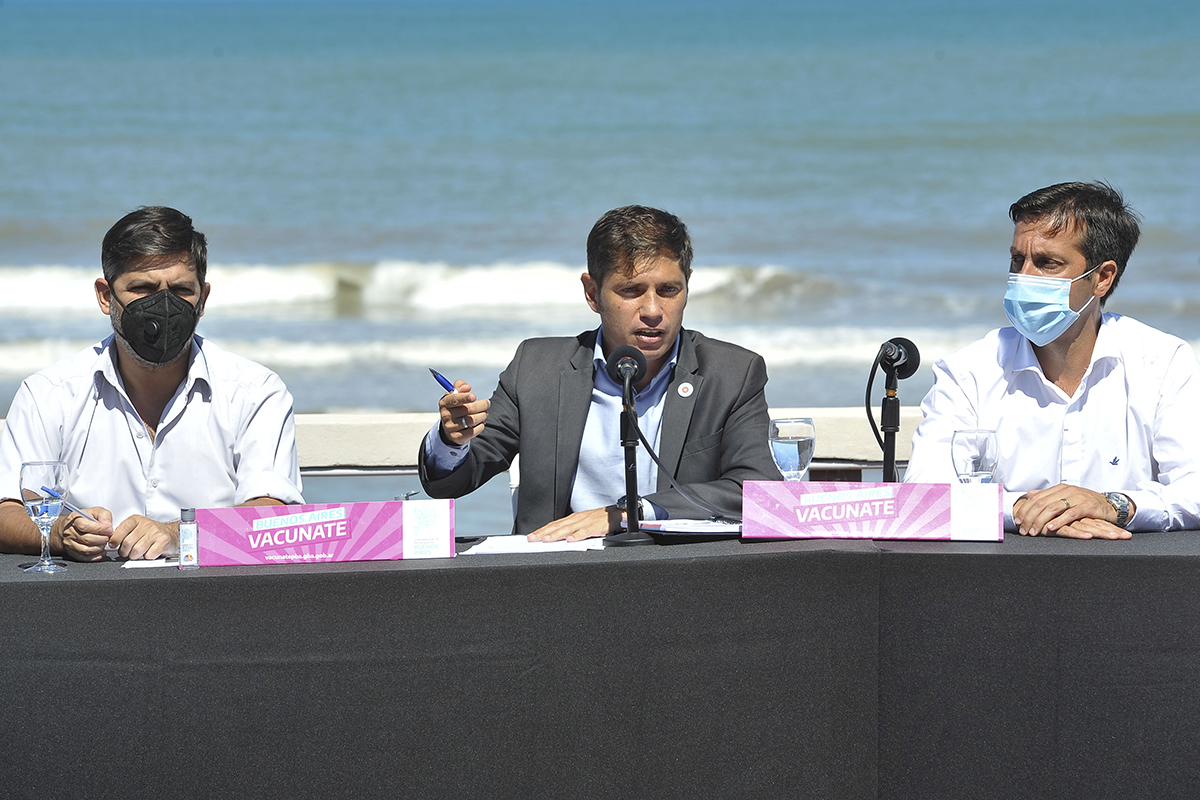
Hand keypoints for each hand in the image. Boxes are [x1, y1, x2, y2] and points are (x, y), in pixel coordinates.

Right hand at [55, 507, 113, 561]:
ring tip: (104, 543)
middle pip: (87, 539)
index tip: (109, 529)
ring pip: (85, 550)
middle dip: (102, 539)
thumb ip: (104, 516)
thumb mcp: (96, 511)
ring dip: (99, 548)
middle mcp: (70, 532)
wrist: (72, 526)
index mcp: (75, 519)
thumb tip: (108, 525)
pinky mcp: (72, 552)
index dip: (99, 529)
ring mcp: (69, 543)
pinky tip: (101, 552)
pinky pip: (84, 557)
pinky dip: (95, 557)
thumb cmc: (86, 518)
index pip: (85, 526)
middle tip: (108, 537)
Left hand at [109, 515, 178, 559]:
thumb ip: (123, 532)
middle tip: (127, 553)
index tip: (114, 545)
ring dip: (135, 556)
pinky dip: (147, 557)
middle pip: (127, 543)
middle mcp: (146, 524)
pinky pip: (149, 555)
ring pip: (137, 551)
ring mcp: (156, 532)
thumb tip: (111, 541)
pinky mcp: (163, 541)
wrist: (172, 533)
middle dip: (125, 552)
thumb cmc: (151, 532)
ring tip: (138, 554)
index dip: (115, 540)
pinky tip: (150, 553)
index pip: (121, 529)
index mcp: (137, 519)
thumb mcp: (136, 527)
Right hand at [438, 380, 490, 445]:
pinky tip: (480, 422)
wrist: (450, 427)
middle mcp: (446, 415)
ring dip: (482, 415)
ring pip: (472, 420)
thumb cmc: (456, 407)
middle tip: (487, 403)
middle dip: (481, 405)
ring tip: (484, 413)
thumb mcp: (455, 394)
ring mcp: (450, 427)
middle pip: (467, 409)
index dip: (464, 397)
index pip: (454, 399)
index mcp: (444, 403)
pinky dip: (480, 425)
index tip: (474, 396)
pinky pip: (473, 431)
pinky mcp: (457, 437)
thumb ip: (460, 386)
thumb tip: (466, 387)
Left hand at [526, 506, 623, 542]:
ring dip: (556, 534)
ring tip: (546, 539)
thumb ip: (570, 532)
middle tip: (532, 539)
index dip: (541, 530)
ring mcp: (585, 523)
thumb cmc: (598, 520)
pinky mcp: (595, 527)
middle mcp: (576, 519)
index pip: (553, 524)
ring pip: (568, 529)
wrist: (615, 515)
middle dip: (543, 533)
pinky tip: (570, 540)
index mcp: (572, 519)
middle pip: (557, 526)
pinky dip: (577, 536)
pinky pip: (585, 532)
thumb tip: (557, 540)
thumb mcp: (582, 525)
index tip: (531, 536)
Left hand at [1013, 483, 1131, 538]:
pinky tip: (1050, 528)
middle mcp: (1066, 490)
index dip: (1026, 510)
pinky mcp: (1087, 506)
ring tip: (1033, 531)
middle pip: (1042, 503)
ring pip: (1053, 508)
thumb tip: (1029, 494)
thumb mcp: (1066, 497)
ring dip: (1040, 521)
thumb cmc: (1086, 503)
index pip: (1037, 498)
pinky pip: (1070, 514)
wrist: (1110, 504)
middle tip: (1023, 529)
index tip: (1017, 521)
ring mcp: (1077, 497)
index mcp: (1059, 488)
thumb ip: (1047, 496)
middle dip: (1030, 517)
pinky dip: (1058, 521)